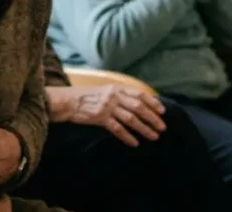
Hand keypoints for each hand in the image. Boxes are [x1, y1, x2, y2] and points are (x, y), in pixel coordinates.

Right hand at [47, 85, 166, 145]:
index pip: (140, 94)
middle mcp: (114, 96)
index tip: (163, 111)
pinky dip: (127, 137)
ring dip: (144, 128)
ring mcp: (107, 107)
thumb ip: (121, 95)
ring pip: (131, 119)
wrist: (68, 102)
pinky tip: (135, 143)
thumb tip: (140, 103)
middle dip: (153, 118)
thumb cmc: (88, 97)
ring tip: (153, 136)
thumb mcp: (106, 91)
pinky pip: (117, 129)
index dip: (153, 103)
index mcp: (117, 88)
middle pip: (139, 107)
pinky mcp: (100, 118)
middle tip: (162, 128)